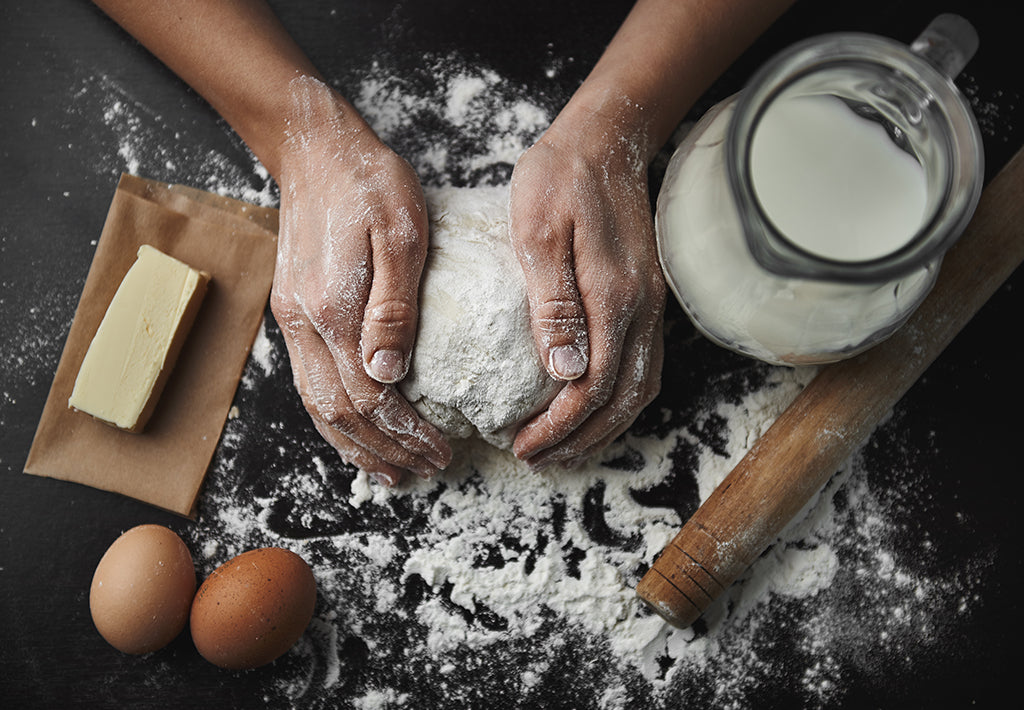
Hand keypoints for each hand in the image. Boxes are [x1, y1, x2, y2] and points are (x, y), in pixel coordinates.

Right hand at [270, 77, 450, 484]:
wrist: (315, 151)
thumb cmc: (369, 185)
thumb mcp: (401, 235)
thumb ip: (393, 307)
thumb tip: (389, 376)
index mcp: (333, 309)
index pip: (369, 397)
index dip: (405, 433)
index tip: (441, 452)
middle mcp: (303, 324)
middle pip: (339, 413)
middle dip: (383, 450)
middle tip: (423, 472)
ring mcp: (291, 320)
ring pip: (317, 405)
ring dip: (353, 445)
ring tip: (387, 472)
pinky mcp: (291, 311)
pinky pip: (308, 382)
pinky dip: (332, 418)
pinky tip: (353, 429)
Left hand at [508, 99, 664, 468]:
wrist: (606, 139)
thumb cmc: (560, 180)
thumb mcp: (538, 232)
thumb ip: (552, 304)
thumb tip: (564, 373)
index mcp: (613, 297)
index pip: (592, 387)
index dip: (559, 427)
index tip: (522, 446)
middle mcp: (642, 309)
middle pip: (621, 401)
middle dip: (580, 440)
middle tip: (537, 459)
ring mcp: (651, 305)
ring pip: (639, 390)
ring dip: (603, 428)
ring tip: (563, 449)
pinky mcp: (648, 297)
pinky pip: (643, 367)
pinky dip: (619, 401)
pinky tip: (592, 407)